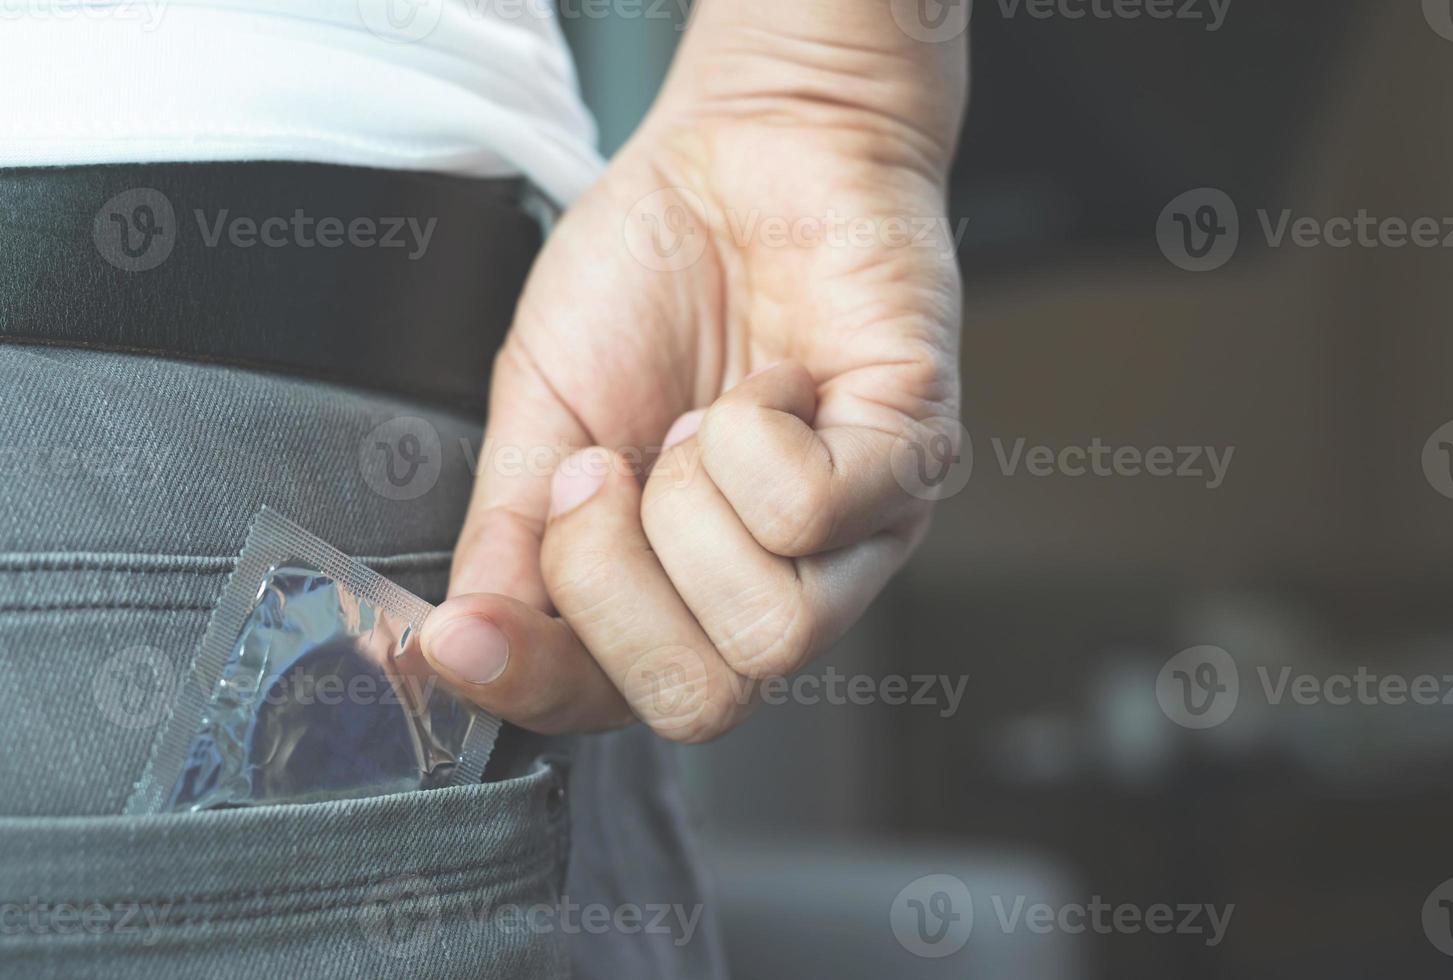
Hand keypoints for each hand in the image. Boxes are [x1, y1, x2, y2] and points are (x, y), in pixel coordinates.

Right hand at [421, 1, 967, 741]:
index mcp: (678, 586)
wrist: (738, 149)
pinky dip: (754, 439)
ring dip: (689, 511)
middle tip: (602, 475)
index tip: (454, 636)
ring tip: (698, 421)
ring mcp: (857, 535)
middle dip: (612, 590)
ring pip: (768, 632)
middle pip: (701, 701)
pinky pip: (812, 516)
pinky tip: (768, 386)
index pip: (614, 704)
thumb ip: (508, 534)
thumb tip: (455, 644)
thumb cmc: (649, 279)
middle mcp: (774, 582)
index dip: (531, 685)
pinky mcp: (914, 458)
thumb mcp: (544, 408)